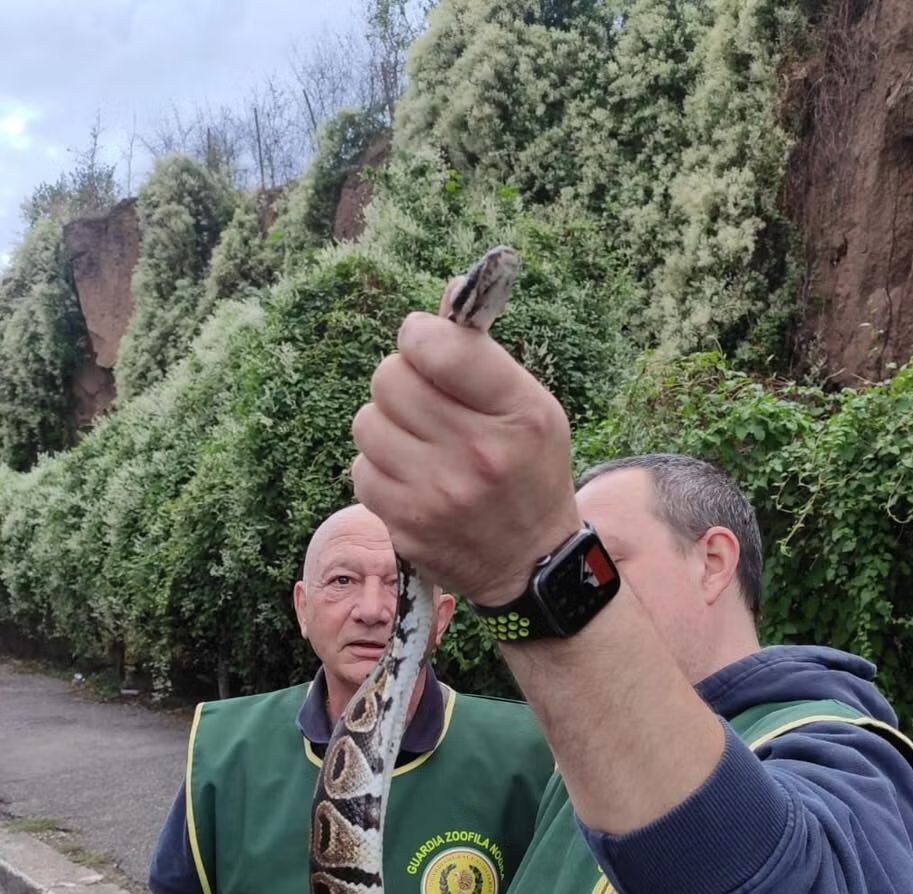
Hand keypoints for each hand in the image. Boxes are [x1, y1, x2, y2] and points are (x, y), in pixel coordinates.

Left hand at [351, 310, 579, 605]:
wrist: (530, 564)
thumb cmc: (528, 472)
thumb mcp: (531, 408)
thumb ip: (483, 353)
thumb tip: (446, 290)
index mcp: (519, 414)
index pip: (439, 347)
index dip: (418, 336)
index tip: (423, 346)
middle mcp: (479, 454)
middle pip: (389, 379)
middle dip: (400, 381)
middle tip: (422, 402)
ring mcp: (439, 495)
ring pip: (367, 423)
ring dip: (386, 427)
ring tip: (419, 444)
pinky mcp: (407, 525)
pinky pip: (362, 471)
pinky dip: (380, 470)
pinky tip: (411, 479)